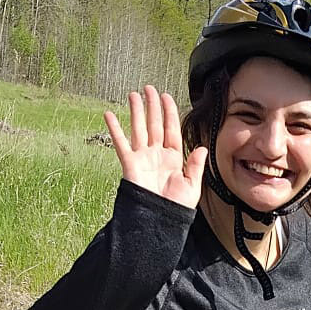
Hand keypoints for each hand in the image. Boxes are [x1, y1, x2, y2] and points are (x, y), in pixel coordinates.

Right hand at [104, 86, 206, 209]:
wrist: (159, 221)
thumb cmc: (175, 208)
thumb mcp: (192, 187)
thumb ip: (196, 166)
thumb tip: (201, 147)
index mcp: (174, 158)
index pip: (172, 129)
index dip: (169, 113)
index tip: (166, 97)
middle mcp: (157, 155)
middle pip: (154, 124)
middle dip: (152, 106)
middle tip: (149, 88)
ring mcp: (142, 158)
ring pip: (139, 128)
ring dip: (136, 111)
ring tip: (133, 94)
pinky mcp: (130, 163)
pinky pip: (121, 143)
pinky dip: (114, 129)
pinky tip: (109, 115)